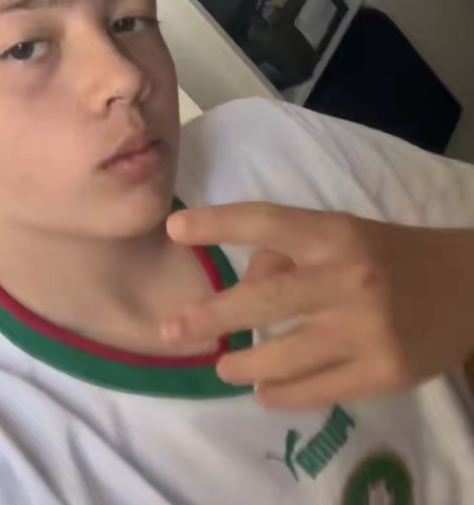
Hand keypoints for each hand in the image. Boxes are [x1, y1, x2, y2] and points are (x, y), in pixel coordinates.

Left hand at [161, 203, 473, 409]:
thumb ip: (288, 254)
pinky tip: (263, 392)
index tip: (174, 228)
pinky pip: (317, 390)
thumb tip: (240, 285)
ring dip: (242, 365)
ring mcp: (367, 330)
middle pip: (263, 300)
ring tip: (221, 366)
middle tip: (172, 329)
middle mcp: (348, 278)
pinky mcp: (385, 373)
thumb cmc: (386, 253)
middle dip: (210, 317)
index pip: (266, 221)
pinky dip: (282, 394)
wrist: (466, 286)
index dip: (217, 223)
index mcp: (334, 234)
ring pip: (284, 356)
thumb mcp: (339, 234)